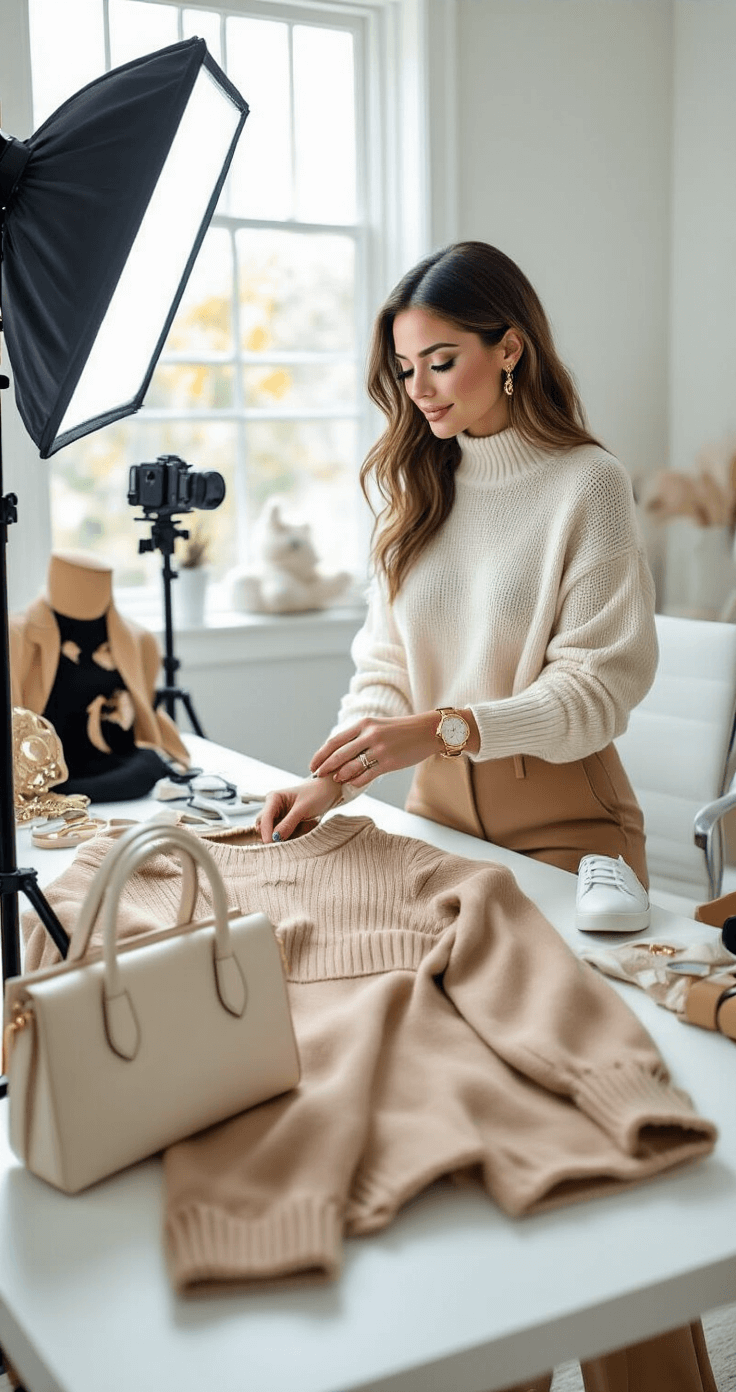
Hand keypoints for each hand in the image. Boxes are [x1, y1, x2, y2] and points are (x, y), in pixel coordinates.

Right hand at [258, 778, 340, 843]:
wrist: (327, 792)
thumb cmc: (316, 795)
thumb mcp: (303, 809)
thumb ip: (288, 823)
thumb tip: (275, 838)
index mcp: (274, 798)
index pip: (264, 818)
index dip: (266, 831)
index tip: (270, 843)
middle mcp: (272, 806)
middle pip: (262, 826)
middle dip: (270, 835)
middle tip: (281, 845)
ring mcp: (277, 814)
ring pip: (270, 831)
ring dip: (279, 837)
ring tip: (295, 836)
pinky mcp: (283, 821)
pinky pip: (280, 833)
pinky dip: (285, 837)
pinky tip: (297, 834)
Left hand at [310, 713, 441, 790]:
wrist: (428, 731)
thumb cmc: (401, 730)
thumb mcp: (378, 726)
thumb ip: (360, 736)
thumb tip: (341, 751)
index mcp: (364, 724)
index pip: (335, 740)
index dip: (321, 754)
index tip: (313, 764)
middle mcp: (370, 735)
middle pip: (339, 753)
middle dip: (325, 766)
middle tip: (317, 775)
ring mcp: (380, 749)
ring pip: (352, 765)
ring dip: (340, 775)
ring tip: (334, 780)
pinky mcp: (390, 762)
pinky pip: (367, 775)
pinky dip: (356, 781)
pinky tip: (350, 785)